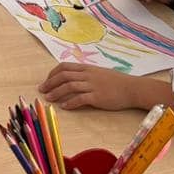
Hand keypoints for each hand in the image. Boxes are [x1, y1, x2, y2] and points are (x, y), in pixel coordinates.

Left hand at [39, 62, 172, 111]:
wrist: (132, 89)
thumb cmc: (116, 82)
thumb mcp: (99, 73)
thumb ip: (86, 74)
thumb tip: (72, 78)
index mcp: (87, 68)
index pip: (65, 66)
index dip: (53, 73)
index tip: (47, 80)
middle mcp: (88, 74)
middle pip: (64, 75)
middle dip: (50, 82)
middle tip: (42, 90)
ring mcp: (93, 85)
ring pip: (69, 86)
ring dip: (57, 92)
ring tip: (49, 98)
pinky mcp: (98, 97)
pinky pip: (80, 99)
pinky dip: (70, 102)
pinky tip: (64, 107)